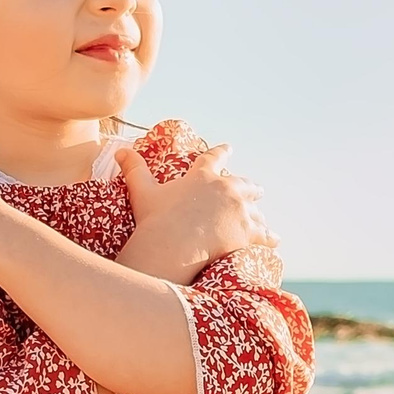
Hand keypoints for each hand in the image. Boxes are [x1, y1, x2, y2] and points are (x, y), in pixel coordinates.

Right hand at [112, 142, 276, 284]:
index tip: (229, 148)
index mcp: (203, 175)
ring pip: (255, 210)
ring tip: (263, 220)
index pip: (214, 158)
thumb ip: (134, 169)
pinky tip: (274, 240)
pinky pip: (264, 234)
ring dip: (258, 214)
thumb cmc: (157, 219)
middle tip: (256, 189)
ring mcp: (239, 210)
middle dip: (249, 187)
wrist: (173, 245)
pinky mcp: (247, 231)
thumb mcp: (143, 191)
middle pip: (243, 184)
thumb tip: (119, 150)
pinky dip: (269, 237)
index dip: (222, 152)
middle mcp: (226, 188)